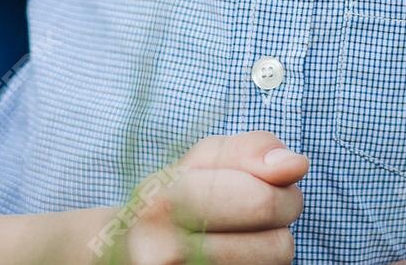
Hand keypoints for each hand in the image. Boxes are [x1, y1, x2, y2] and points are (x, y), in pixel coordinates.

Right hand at [0, 131, 306, 264]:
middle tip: (253, 214)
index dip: (282, 191)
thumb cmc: (165, 200)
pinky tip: (228, 258)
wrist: (109, 255)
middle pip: (280, 246)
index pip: (265, 203)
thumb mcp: (197, 162)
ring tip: (235, 238)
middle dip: (280, 223)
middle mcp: (167, 254)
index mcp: (165, 203)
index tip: (270, 185)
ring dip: (268, 251)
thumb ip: (248, 152)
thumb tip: (295, 163)